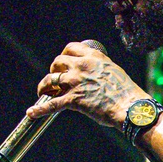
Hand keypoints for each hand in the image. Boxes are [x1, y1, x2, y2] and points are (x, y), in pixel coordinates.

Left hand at [27, 41, 147, 129]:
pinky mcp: (73, 100)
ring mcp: (76, 82)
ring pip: (50, 79)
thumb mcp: (114, 71)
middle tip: (55, 79)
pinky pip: (51, 104)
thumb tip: (94, 74)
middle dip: (54, 70)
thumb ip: (100, 69)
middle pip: (57, 62)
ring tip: (43, 92)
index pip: (70, 48)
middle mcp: (82, 66)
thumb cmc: (127, 93)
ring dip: (44, 86)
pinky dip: (39, 109)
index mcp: (93, 57)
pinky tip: (31, 113)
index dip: (63, 56)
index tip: (64, 63)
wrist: (131, 108)